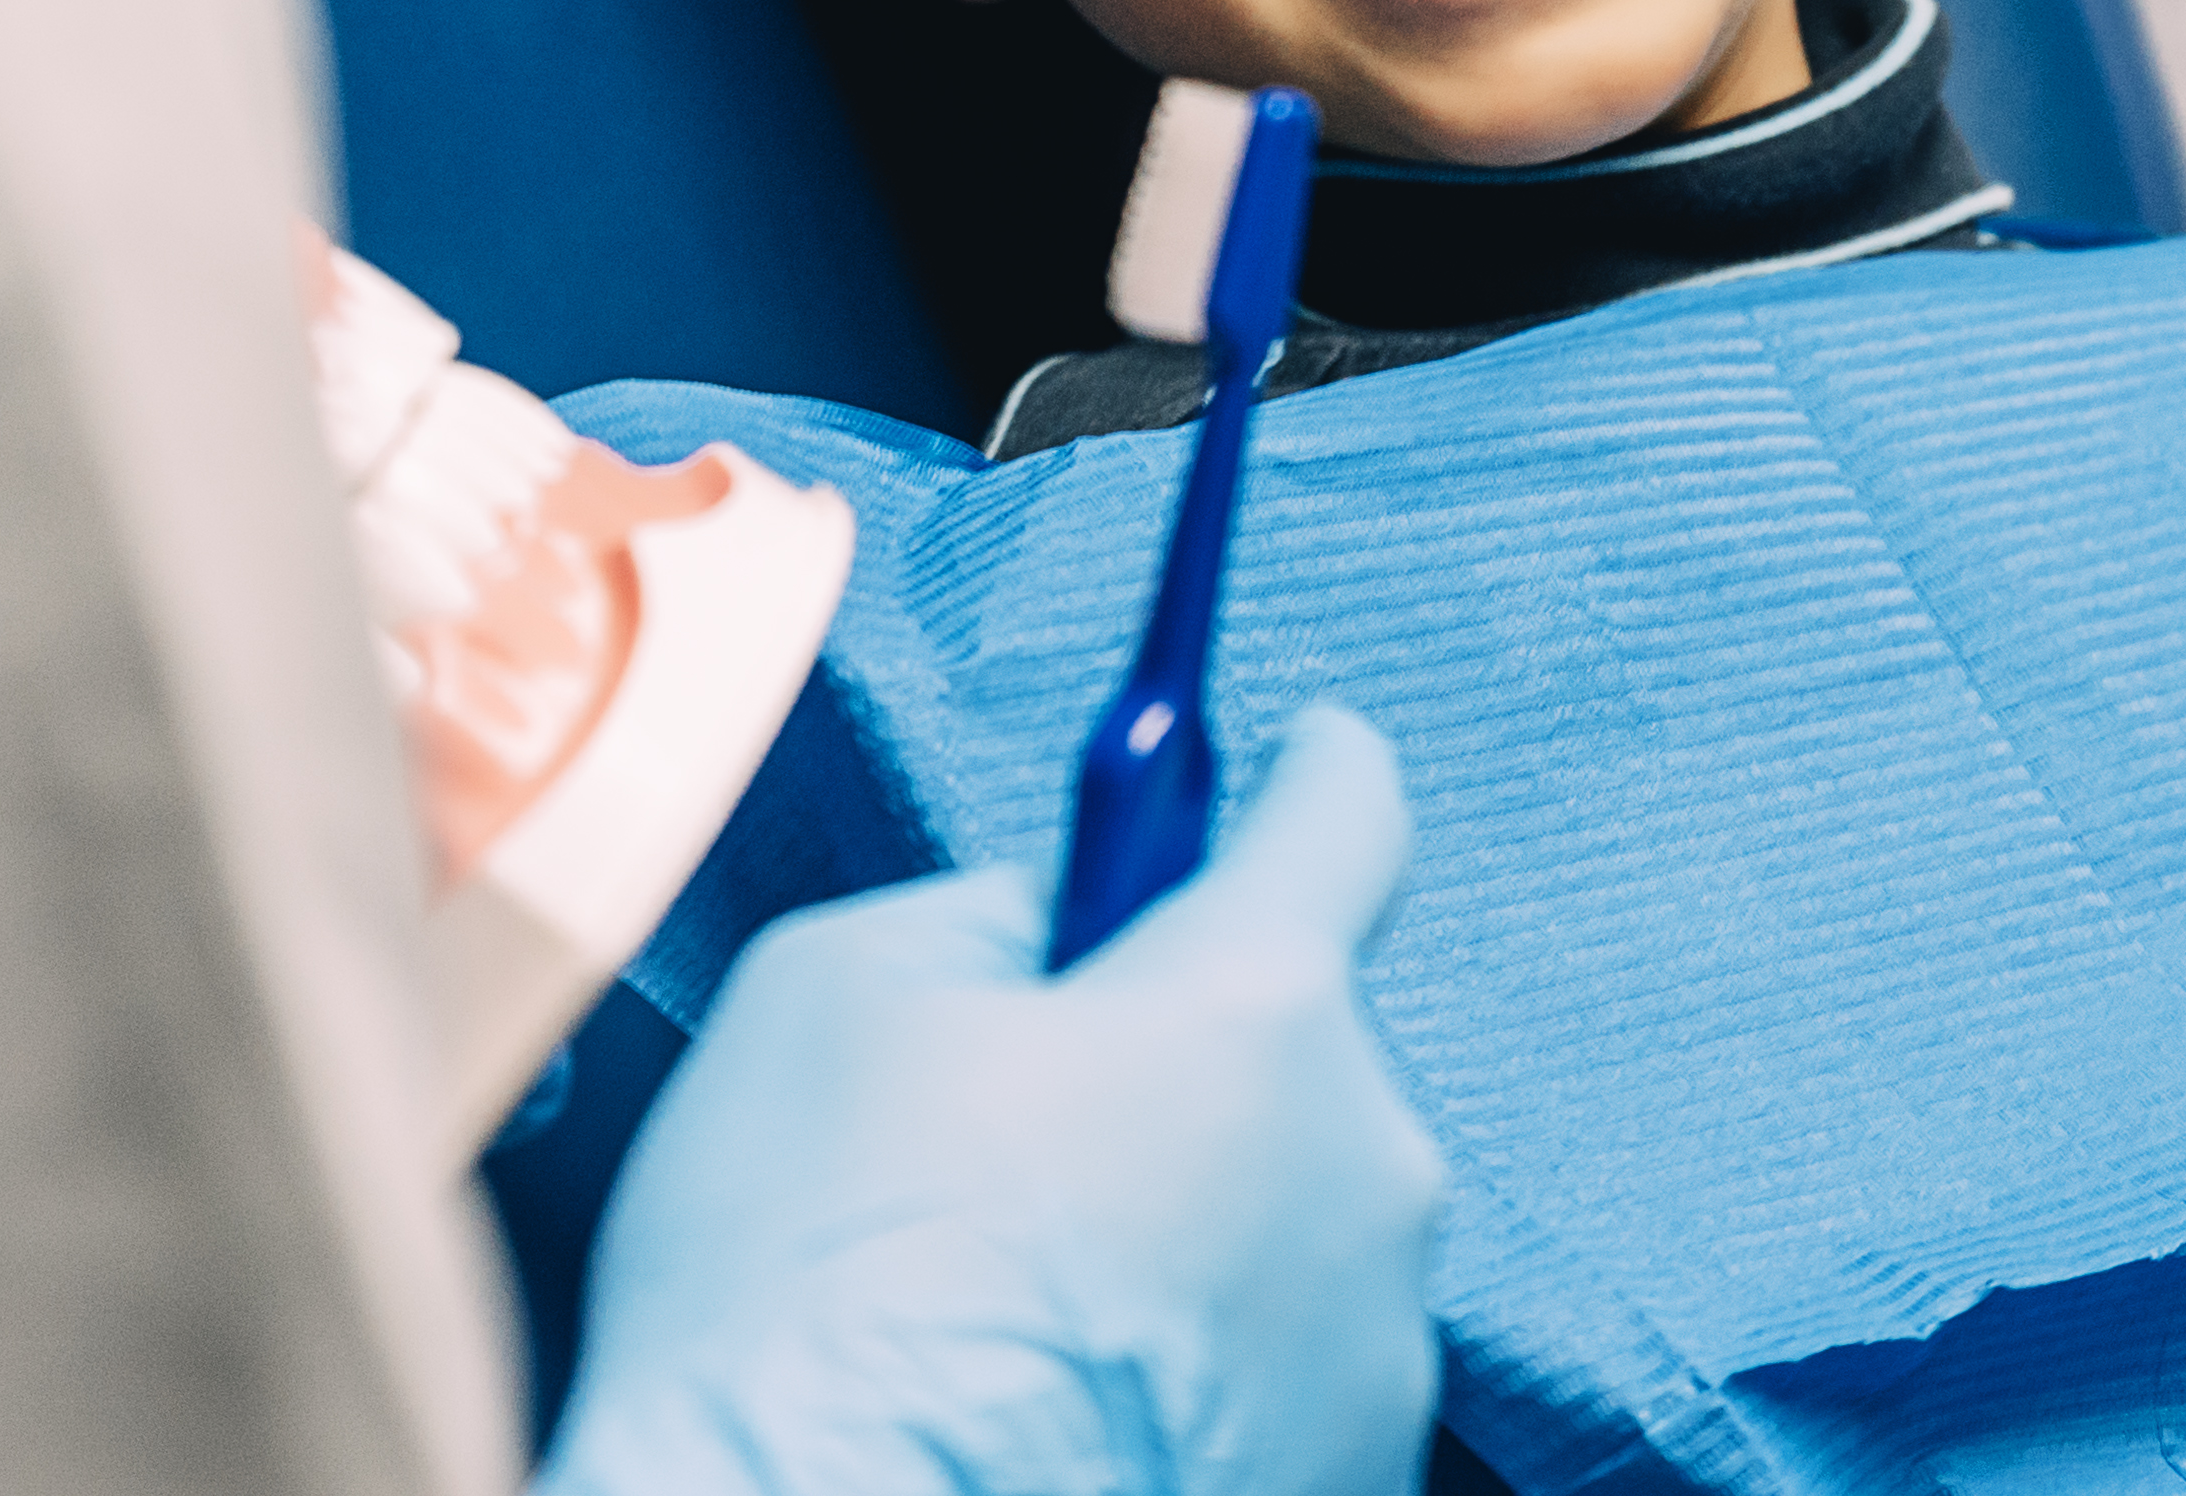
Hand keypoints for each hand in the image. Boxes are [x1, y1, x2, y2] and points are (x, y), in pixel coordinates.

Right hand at [541, 703, 1445, 1495]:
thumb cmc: (809, 1292)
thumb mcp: (835, 989)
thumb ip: (989, 916)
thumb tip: (1052, 932)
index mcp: (1256, 1005)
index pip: (1345, 816)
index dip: (1308, 774)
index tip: (1300, 760)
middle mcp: (1364, 1168)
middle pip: (1299, 1045)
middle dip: (1187, 1054)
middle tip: (1023, 1128)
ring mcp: (1375, 1349)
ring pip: (1294, 1216)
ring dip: (1193, 1223)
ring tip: (1015, 1300)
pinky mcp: (1351, 1477)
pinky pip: (1283, 1363)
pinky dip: (1191, 1362)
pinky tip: (1057, 1395)